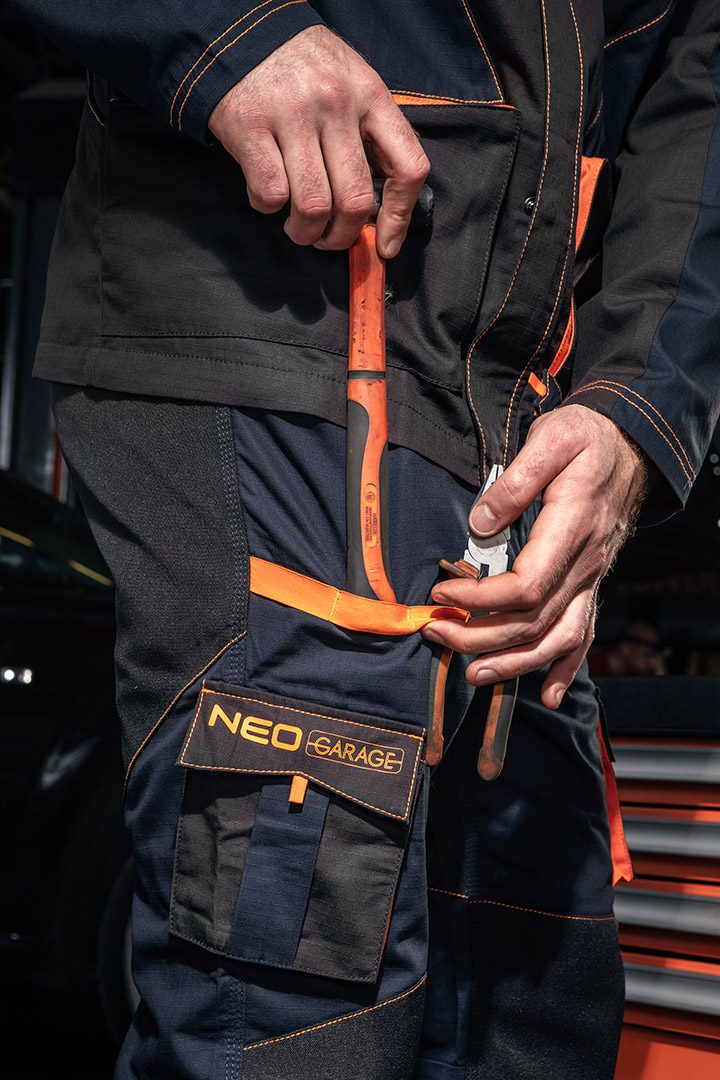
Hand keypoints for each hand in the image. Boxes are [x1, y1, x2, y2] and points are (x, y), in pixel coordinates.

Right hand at [208, 26, 429, 257]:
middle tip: (327, 239)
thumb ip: (368, 134)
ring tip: (299, 228)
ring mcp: (292, 115)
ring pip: (313, 206)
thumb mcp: (350, 82)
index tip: (386, 246)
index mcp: (370, 95)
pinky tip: (267, 196)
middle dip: (341, 237)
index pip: (407, 166)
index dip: (400, 218)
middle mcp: (336, 104)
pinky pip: (270, 194)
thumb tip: (380, 207)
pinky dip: (268, 207)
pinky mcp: (250, 126)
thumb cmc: (301, 68)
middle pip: (355, 200)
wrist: (238, 31)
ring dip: (305, 232)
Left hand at [423, 405, 647, 707]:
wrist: (627, 447)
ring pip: (556, 638)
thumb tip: (480, 523)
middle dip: (480, 636)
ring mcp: (590, 578)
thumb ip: (516, 481)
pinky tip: (550, 694)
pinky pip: (582, 635)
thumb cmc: (584, 439)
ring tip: (473, 673)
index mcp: (572, 528)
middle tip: (435, 631)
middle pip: (534, 621)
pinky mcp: (589, 584)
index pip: (527, 586)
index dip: (482, 599)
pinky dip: (566, 668)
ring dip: (514, 663)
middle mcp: (585, 563)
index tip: (443, 592)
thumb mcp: (551, 439)